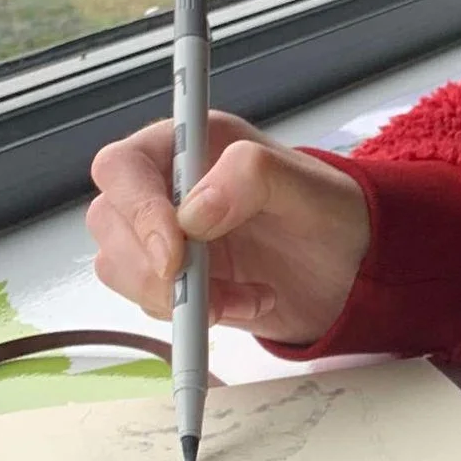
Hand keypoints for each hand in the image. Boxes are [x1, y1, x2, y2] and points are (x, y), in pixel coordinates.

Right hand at [87, 111, 372, 343]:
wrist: (351, 268)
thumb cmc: (334, 213)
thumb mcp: (310, 187)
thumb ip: (254, 177)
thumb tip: (194, 210)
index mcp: (190, 144)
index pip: (122, 166)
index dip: (136, 209)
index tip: (174, 253)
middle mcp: (166, 186)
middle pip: (109, 221)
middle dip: (152, 266)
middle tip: (209, 292)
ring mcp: (164, 234)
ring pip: (119, 267)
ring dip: (175, 297)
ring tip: (244, 296)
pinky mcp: (173, 278)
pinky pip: (151, 302)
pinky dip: (193, 316)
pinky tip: (247, 302)